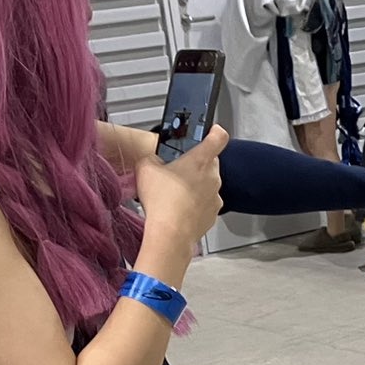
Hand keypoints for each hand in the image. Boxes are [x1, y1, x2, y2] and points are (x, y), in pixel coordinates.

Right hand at [135, 125, 229, 244]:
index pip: (218, 137)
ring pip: (207, 184)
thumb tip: (153, 160)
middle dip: (195, 164)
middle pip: (209, 162)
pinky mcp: (213, 214)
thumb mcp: (145, 168)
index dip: (214, 131)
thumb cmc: (162, 200)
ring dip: (195, 185)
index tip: (210, 131)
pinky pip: (205, 203)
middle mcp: (213, 177)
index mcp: (200, 160)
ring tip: (174, 193)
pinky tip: (179, 208)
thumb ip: (152, 158)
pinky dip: (195, 204)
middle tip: (177, 170)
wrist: (170, 234)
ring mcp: (215, 197)